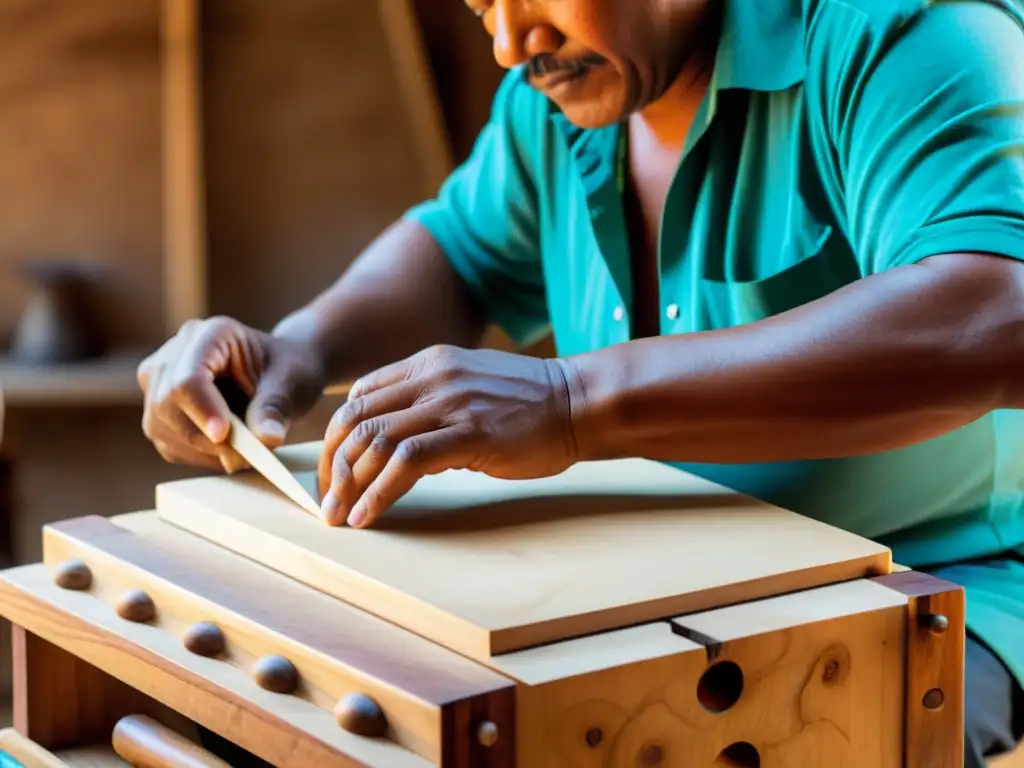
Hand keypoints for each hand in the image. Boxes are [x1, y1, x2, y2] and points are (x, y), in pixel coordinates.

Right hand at [138, 316, 326, 471]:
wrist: (281, 374)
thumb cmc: (289, 369)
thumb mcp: (293, 383)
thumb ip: (276, 407)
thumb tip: (267, 438)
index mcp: (212, 334)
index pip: (189, 376)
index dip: (202, 409)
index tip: (223, 436)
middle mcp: (175, 353)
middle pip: (167, 403)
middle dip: (204, 437)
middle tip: (246, 455)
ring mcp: (160, 382)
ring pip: (161, 427)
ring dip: (203, 451)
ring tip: (244, 453)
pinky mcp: (159, 411)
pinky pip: (168, 443)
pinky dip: (199, 456)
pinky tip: (228, 452)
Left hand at [317, 345, 580, 527]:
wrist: (579, 402)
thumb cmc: (531, 403)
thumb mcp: (471, 386)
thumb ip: (432, 404)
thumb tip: (397, 446)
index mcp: (429, 364)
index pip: (360, 396)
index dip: (336, 436)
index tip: (332, 472)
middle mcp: (432, 377)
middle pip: (357, 418)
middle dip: (332, 464)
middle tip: (327, 501)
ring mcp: (450, 403)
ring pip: (375, 440)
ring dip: (348, 484)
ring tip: (339, 516)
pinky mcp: (468, 433)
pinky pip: (406, 463)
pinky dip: (379, 492)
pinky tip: (367, 515)